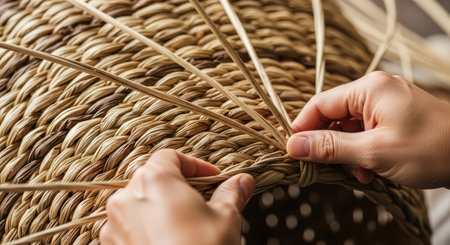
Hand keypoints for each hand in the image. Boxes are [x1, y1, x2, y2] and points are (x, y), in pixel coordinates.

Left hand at [99, 149, 254, 244]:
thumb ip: (232, 194)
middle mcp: (127, 197)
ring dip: (162, 208)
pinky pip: (130, 226)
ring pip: (141, 203)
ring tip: (187, 226)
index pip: (171, 157)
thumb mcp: (225, 218)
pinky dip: (148, 227)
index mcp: (154, 180)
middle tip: (204, 202)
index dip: (196, 166)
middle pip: (154, 179)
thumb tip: (243, 181)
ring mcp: (114, 224)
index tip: (214, 180)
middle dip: (180, 187)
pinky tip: (168, 241)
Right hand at [286, 71, 449, 187]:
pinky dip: (362, 152)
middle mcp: (376, 91)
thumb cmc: (432, 149)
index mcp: (369, 89)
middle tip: (328, 169)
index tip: (293, 151)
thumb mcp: (374, 152)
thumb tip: (294, 145)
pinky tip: (370, 170)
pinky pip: (365, 132)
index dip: (302, 128)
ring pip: (349, 128)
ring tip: (359, 173)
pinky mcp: (394, 118)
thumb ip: (330, 147)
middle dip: (330, 145)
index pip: (320, 104)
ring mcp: (386, 104)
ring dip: (348, 153)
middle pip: (334, 117)